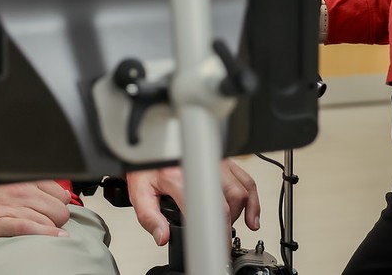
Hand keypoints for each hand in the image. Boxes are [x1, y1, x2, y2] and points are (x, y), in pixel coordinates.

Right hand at [0, 138, 72, 239]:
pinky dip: (45, 237)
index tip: (50, 209)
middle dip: (55, 216)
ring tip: (40, 231)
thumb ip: (14, 177)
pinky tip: (49, 240)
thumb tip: (33, 187)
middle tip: (44, 222)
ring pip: (54, 219)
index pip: (57, 189)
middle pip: (60, 206)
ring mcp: (9, 205)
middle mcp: (17, 187)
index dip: (55, 202)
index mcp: (16, 173)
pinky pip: (33, 230)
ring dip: (51, 227)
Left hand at [126, 160, 259, 245]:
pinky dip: (252, 200)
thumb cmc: (145, 166)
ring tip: (231, 230)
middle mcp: (201, 165)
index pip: (208, 207)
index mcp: (179, 176)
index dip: (217, 232)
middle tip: (220, 241)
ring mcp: (215, 161)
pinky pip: (246, 179)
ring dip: (241, 213)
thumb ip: (149, 217)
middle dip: (229, 225)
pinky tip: (251, 217)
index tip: (217, 246)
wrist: (148, 145)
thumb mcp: (139, 192)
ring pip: (241, 190)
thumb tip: (162, 236)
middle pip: (231, 199)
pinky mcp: (222, 160)